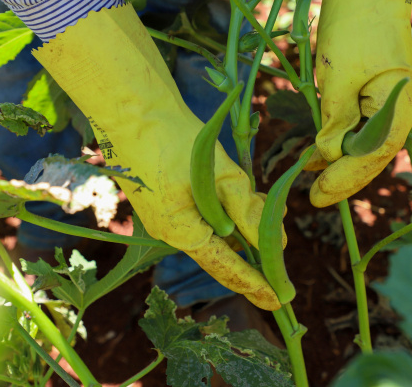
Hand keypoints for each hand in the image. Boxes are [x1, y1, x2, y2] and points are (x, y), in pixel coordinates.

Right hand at [31, 5, 280, 310]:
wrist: (132, 110)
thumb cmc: (175, 141)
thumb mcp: (222, 178)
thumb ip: (249, 214)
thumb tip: (276, 244)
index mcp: (182, 232)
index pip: (226, 268)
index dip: (255, 284)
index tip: (279, 301)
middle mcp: (171, 231)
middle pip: (220, 253)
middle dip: (252, 257)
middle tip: (279, 264)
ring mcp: (165, 216)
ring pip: (213, 232)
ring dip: (240, 230)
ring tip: (267, 219)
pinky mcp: (165, 199)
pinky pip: (202, 217)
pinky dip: (225, 214)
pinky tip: (242, 201)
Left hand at [306, 0, 411, 206]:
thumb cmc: (355, 27)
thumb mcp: (339, 74)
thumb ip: (335, 118)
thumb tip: (326, 154)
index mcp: (397, 107)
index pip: (373, 154)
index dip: (346, 177)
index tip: (319, 193)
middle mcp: (395, 111)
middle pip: (370, 156)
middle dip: (343, 177)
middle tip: (314, 198)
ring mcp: (384, 105)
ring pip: (362, 145)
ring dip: (338, 163)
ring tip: (312, 179)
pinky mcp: (370, 97)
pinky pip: (355, 128)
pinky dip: (336, 142)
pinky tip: (317, 154)